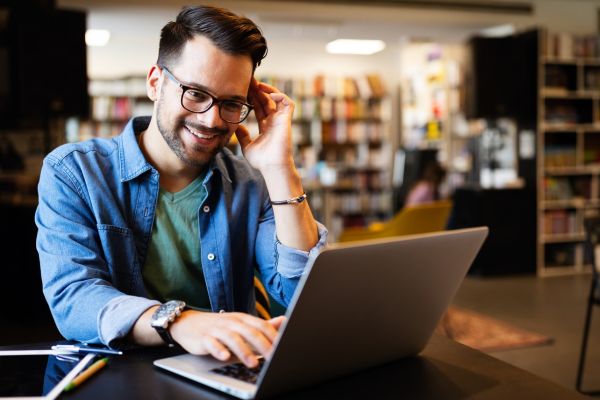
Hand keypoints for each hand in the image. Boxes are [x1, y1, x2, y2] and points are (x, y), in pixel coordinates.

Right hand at [170, 310, 285, 367]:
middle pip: (249, 332)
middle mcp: (231, 322)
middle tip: (272, 357)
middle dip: (263, 345)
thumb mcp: (241, 324)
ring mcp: (217, 329)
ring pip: (232, 338)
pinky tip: (225, 357)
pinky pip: (211, 343)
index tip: (283, 348)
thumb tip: (284, 321)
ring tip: (253, 363)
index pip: (261, 325)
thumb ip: (261, 326)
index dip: (273, 336)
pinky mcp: (204, 337)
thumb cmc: (219, 326)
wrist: (188, 323)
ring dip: (243, 351)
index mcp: (242, 319)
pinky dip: (219, 350)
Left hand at [235, 78, 294, 172]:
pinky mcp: (287, 120)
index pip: (259, 108)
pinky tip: (268, 94)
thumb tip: (237, 127)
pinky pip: (288, 103)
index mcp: (266, 126)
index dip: (252, 98)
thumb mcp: (247, 147)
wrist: (272, 167)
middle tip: (248, 80)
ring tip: (256, 84)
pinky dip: (280, 96)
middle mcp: (274, 121)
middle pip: (267, 101)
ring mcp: (281, 120)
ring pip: (277, 99)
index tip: (243, 90)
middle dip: (258, 90)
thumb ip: (243, 136)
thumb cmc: (262, 161)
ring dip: (267, 90)